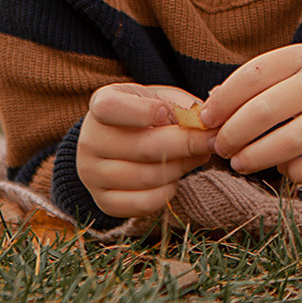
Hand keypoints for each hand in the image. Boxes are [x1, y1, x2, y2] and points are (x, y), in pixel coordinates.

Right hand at [77, 82, 217, 219]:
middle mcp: (90, 140)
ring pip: (149, 177)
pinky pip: (144, 203)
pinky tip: (173, 178)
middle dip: (188, 144)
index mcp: (101, 104)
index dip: (144, 112)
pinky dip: (168, 192)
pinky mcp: (104, 200)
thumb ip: (185, 105)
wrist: (123, 142)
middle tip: (211, 140)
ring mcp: (92, 173)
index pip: (111, 108)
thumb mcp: (164, 99)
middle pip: (144, 148)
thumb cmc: (150, 114)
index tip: (166, 113)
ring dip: (182, 168)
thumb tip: (211, 117)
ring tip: (195, 156)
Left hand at [202, 43, 301, 210]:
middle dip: (233, 135)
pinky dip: (294, 173)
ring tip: (242, 163)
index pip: (252, 75)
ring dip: (256, 158)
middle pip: (265, 111)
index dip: (222, 102)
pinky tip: (286, 170)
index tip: (207, 120)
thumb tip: (209, 108)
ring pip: (290, 143)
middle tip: (222, 148)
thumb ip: (261, 81)